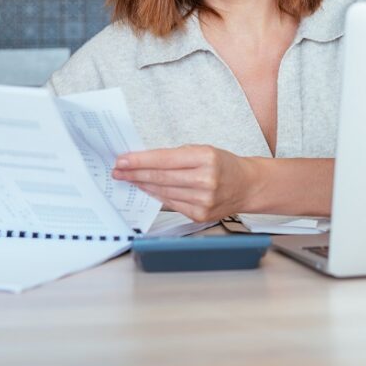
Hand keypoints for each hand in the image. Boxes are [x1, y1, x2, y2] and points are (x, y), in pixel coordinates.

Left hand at [111, 145, 260, 222]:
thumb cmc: (224, 165)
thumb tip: (144, 161)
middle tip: (118, 170)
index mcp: (206, 158)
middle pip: (161, 177)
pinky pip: (171, 203)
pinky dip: (156, 195)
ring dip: (142, 185)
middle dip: (135, 173)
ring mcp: (203, 200)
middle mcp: (205, 180)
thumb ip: (176, 156)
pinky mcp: (200, 214)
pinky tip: (146, 189)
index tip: (122, 160)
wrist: (247, 186)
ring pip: (163, 192)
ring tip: (128, 179)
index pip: (165, 159)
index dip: (140, 161)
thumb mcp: (203, 150)